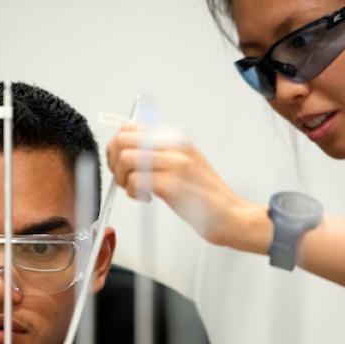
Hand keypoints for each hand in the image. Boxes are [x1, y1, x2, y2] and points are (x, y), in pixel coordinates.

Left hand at [107, 123, 256, 247]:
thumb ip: (156, 153)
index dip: (116, 147)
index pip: (129, 128)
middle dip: (114, 161)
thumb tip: (123, 147)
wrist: (230, 215)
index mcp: (176, 138)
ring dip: (122, 178)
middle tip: (123, 178)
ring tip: (135, 190)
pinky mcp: (172, 184)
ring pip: (126, 158)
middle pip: (123, 139)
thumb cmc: (205, 195)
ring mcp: (174, 163)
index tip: (120, 165)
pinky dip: (134, 192)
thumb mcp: (182, 163)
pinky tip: (147, 198)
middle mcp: (175, 146)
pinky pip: (136, 181)